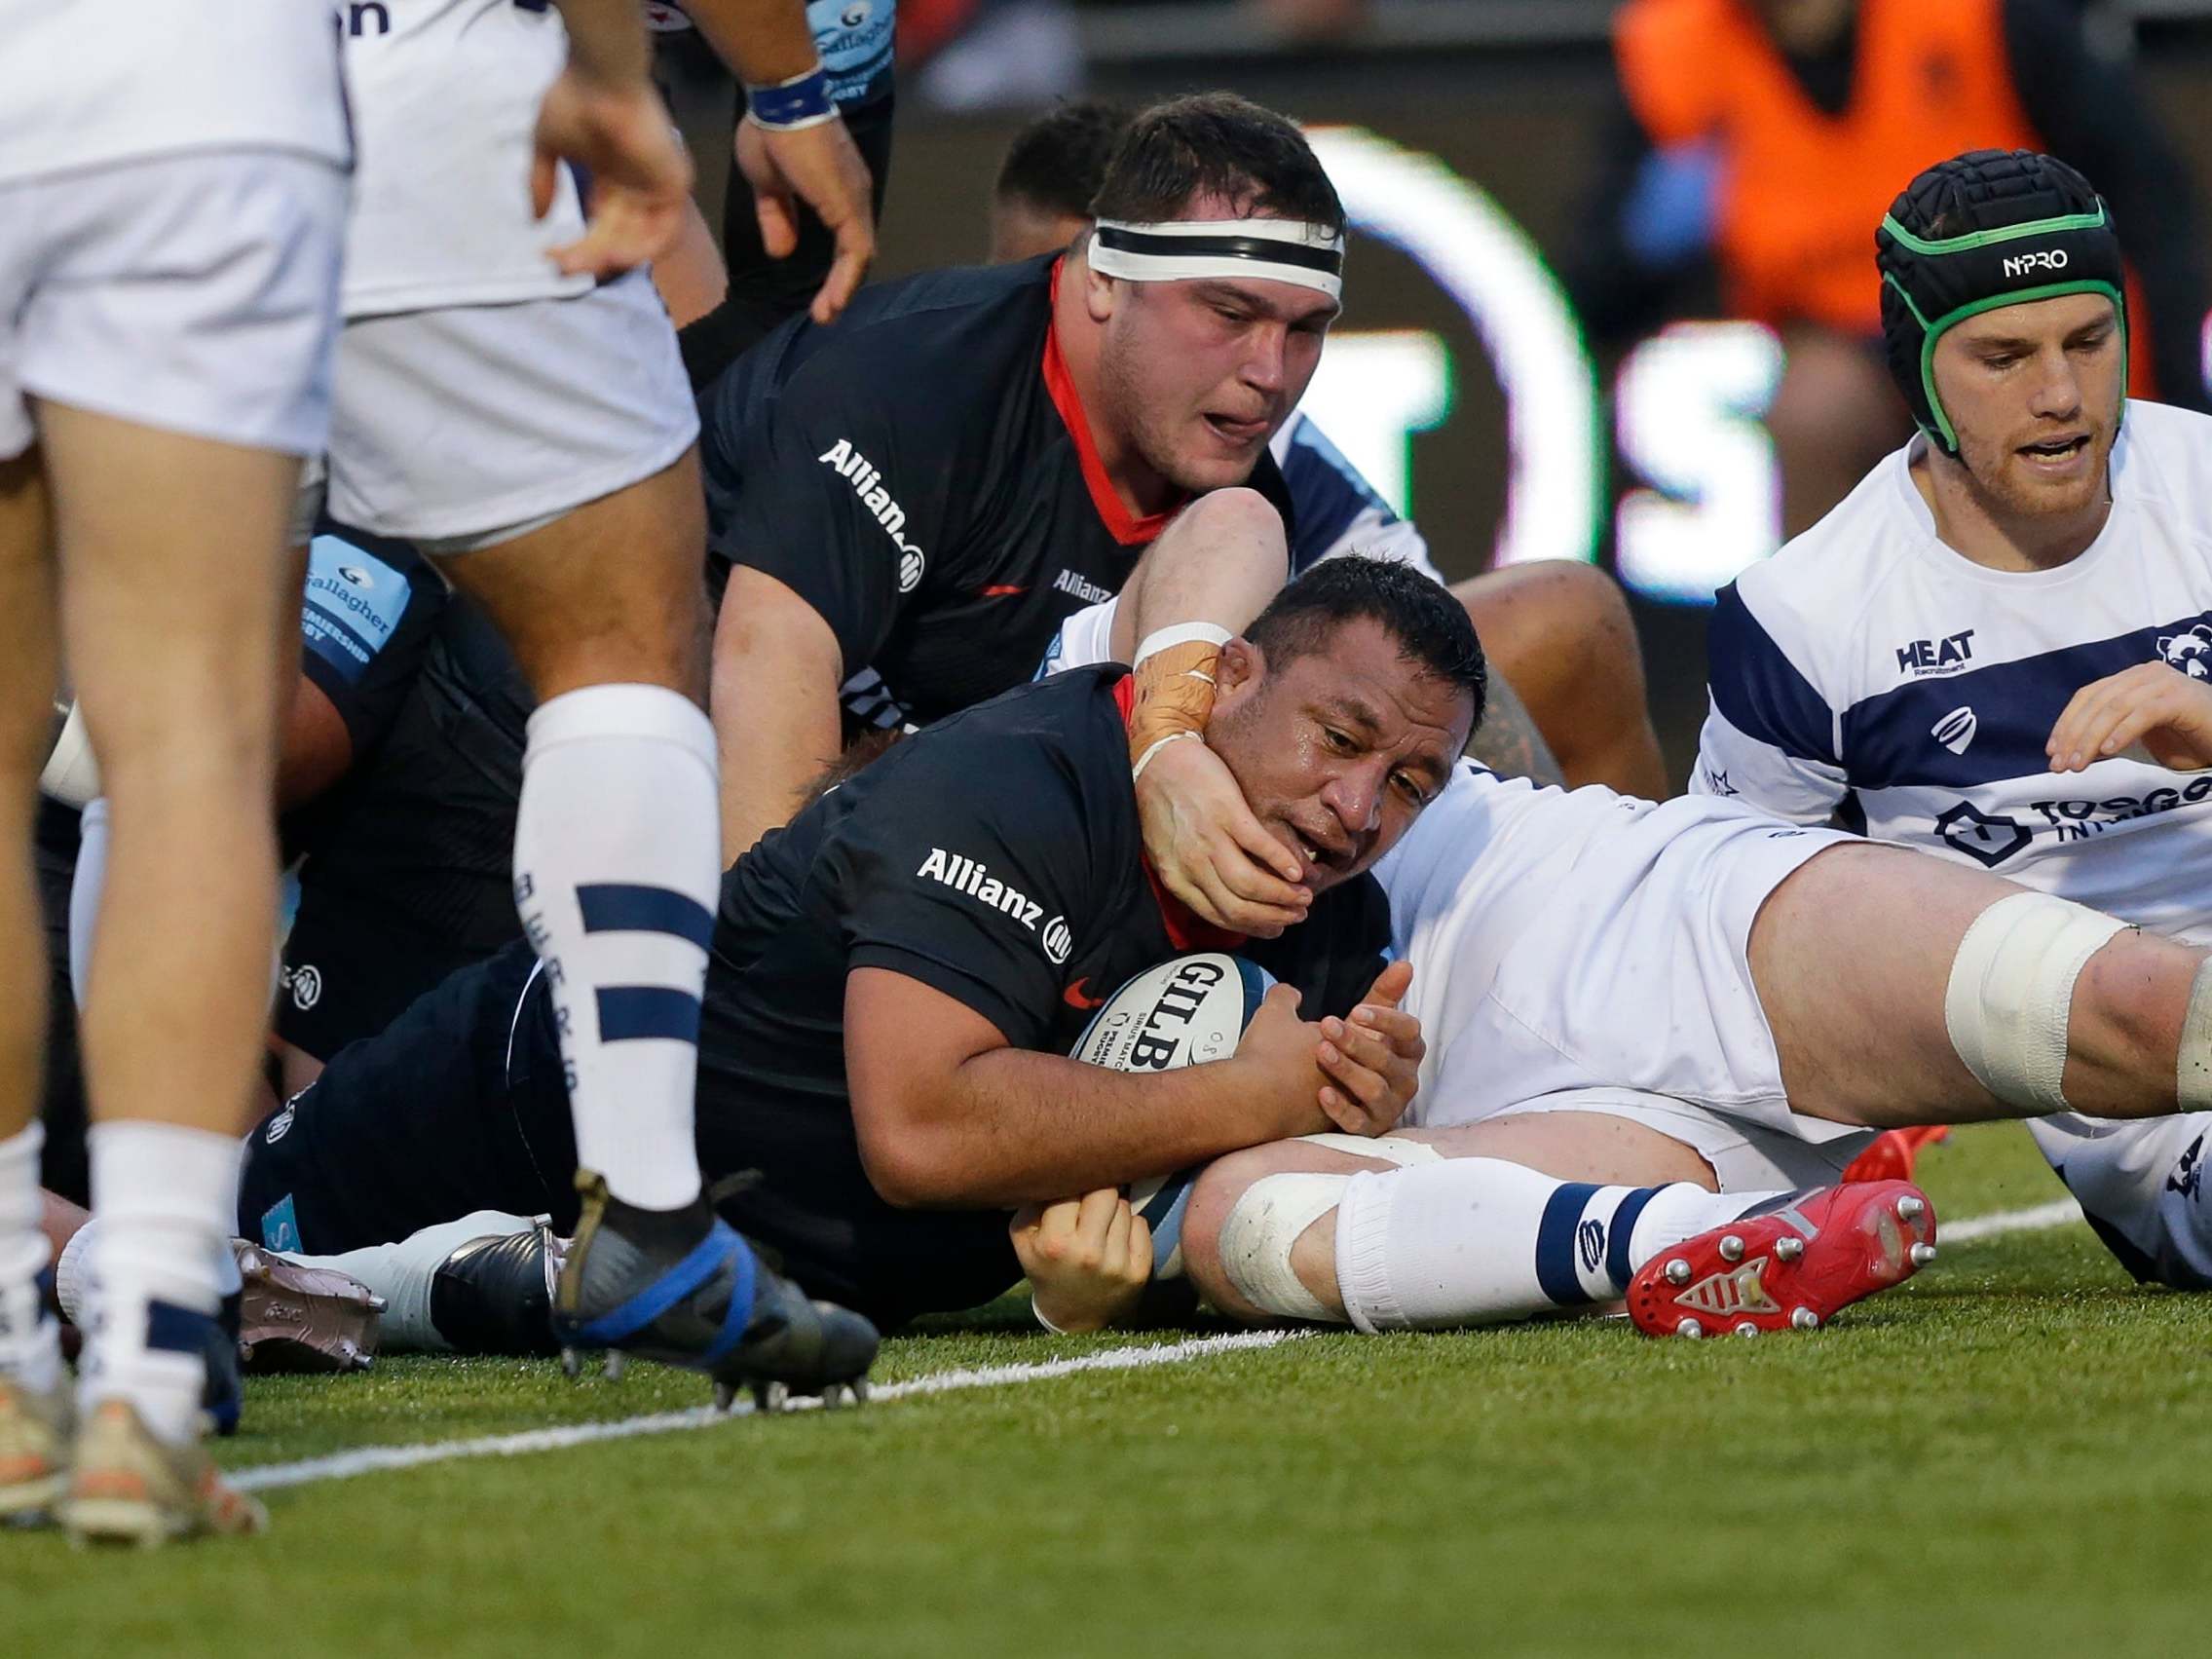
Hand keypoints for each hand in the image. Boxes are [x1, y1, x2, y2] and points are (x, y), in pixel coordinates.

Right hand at [533, 68, 693, 277]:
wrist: (600, 76)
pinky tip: (614, 255)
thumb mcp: (547, 145)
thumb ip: (542, 182)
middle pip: (618, 237)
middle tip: (563, 266)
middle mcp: (637, 185)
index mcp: (613, 176)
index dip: (579, 245)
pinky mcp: (675, 184)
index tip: (551, 256)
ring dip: (612, 257)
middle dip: (589, 255)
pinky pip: (665, 232)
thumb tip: (536, 220)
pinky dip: (641, 249)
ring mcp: (657, 186)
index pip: (602, 224)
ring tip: (585, 263)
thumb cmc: (573, 99)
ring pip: (639, 239)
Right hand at [734, 112, 876, 323]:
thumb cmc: (771, 129)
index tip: (817, 296)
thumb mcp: (767, 184)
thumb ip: (776, 218)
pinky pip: (857, 252)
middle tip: (823, 313)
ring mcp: (855, 200)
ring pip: (859, 257)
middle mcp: (854, 196)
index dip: (835, 270)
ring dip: (842, 289)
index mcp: (837, 191)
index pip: (846, 238)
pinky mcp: (849, 205)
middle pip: (856, 252)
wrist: (779, 99)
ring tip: (825, 315)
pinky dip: (846, 280)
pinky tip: (833, 302)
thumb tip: (781, 253)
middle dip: (840, 286)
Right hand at [1011, 1189, 1151, 1332]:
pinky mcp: (1139, 1272)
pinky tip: (1115, 1240)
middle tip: (1090, 1201)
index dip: (1072, 1185)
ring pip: (1124, 1206)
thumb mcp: (1023, 1236)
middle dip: (1097, 1191)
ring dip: (1113, 1209)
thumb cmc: (1045, 1264)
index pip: (1073, 1188)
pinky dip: (1130, 1225)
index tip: (1072, 1190)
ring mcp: (1117, 1264)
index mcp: (1055, 1243)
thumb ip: (1036, 1199)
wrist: (1071, 1315)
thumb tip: (1062, 1168)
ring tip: (1099, 1225)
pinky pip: (1141, 1224)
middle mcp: (1088, 1254)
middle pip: (1106, 1191)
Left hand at [1135, 736, 1309, 937]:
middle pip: (1238, 907)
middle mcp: (1192, 864)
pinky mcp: (1227, 812)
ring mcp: (1210, 838)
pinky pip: (1259, 846)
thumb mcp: (1166, 850)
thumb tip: (1224, 898)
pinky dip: (1282, 862)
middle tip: (1298, 915)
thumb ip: (1190, 876)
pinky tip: (1299, 870)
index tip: (1277, 928)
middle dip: (1274, 917)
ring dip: (1282, 896)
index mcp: (1176, 877)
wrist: (1156, 758)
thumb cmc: (1162, 804)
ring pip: (1250, 884)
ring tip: (1304, 896)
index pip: (1220, 916)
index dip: (1254, 927)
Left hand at [1312, 960, 1422, 1135]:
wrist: (1327, 1092)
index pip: (1409, 1032)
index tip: (1356, 1010)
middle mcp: (1405, 1080)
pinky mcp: (1369, 1130)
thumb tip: (1405, 963)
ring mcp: (1388, 1107)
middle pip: (1387, 1060)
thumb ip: (1383, 994)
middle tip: (1326, 1025)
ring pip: (1373, 1089)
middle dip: (1357, 1041)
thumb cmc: (1351, 1051)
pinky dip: (1341, 1108)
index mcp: (1407, 1051)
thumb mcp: (1366, 1022)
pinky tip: (1321, 1094)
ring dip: (1347, 1069)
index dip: (1386, 1020)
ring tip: (1321, 1052)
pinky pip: (1358, 1123)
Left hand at [2047, 663, 2211, 772]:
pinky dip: (2123, 731)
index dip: (2065, 723)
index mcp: (2131, 679)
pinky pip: (2144, 712)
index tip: (2051, 752)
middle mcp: (2145, 674)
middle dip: (2073, 734)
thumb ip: (2107, 737)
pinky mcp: (2181, 698)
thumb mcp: (2138, 737)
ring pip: (2115, 707)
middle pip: (2097, 701)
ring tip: (2078, 765)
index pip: (2088, 696)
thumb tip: (2070, 752)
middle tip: (2060, 764)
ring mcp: (2165, 682)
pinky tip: (2110, 751)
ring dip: (2091, 738)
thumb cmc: (2186, 740)